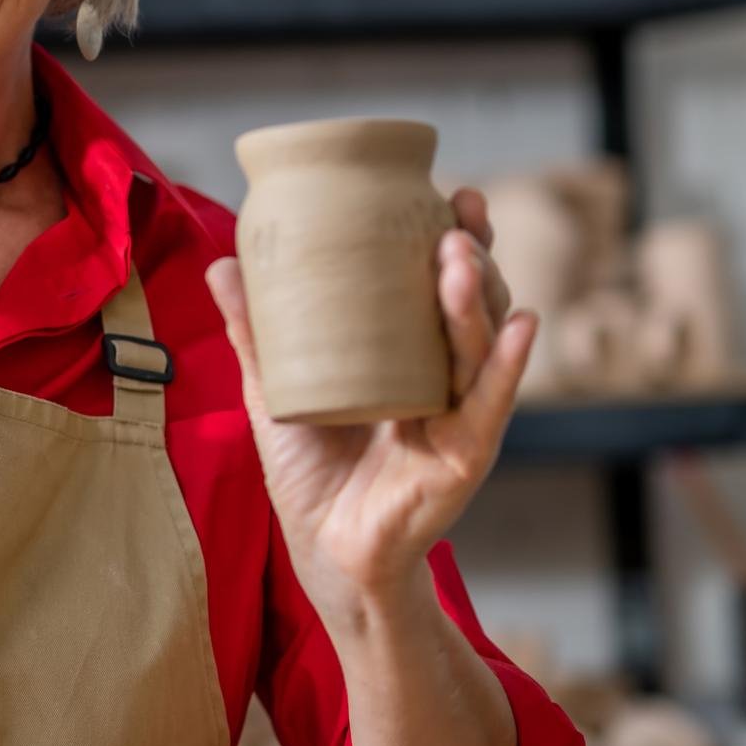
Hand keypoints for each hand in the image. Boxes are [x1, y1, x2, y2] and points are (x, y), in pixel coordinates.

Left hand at [204, 187, 537, 623]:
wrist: (322, 552)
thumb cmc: (309, 472)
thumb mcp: (276, 390)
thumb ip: (255, 332)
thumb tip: (222, 263)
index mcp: (407, 356)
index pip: (436, 287)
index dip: (449, 239)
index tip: (446, 193)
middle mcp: (442, 379)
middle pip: (469, 306)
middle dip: (471, 254)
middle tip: (459, 211)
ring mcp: (459, 416)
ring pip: (477, 347)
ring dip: (475, 299)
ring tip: (461, 255)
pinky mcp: (463, 457)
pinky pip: (489, 407)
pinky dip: (506, 367)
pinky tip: (522, 325)